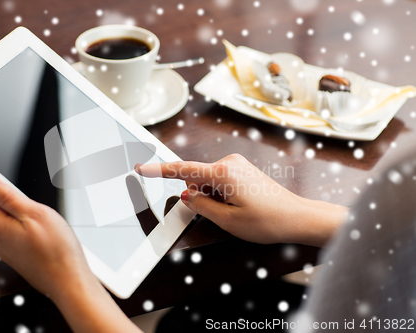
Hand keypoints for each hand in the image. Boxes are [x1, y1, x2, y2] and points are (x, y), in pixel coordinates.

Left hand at [0, 176, 97, 297]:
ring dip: (30, 219)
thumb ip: (7, 196)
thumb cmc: (56, 250)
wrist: (68, 281)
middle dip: (23, 206)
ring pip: (14, 222)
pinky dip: (33, 233)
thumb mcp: (34, 213)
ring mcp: (5, 251)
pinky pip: (20, 235)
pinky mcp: (16, 257)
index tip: (25, 195)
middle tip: (42, 215)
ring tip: (47, 229)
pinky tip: (46, 240)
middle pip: (3, 208)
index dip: (10, 189)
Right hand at [136, 154, 346, 246]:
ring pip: (208, 182)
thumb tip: (186, 195)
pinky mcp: (242, 170)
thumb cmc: (268, 220)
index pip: (182, 169)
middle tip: (222, 213)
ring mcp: (237, 165)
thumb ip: (200, 205)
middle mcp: (229, 163)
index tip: (141, 167)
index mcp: (223, 172)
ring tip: (236, 211)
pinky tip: (239, 205)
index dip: (159, 170)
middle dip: (199, 197)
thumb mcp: (227, 220)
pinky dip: (220, 194)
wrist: (297, 218)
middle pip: (196, 178)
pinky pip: (219, 181)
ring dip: (212, 197)